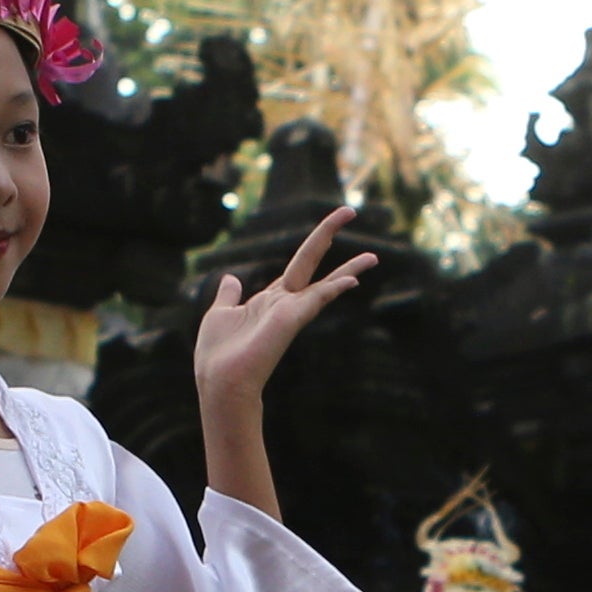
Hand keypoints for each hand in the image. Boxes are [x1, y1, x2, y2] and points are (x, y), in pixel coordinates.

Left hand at [188, 205, 373, 419]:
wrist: (220, 382)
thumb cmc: (218, 355)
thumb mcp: (220, 313)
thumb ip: (229, 295)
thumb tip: (231, 278)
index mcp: (270, 299)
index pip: (299, 266)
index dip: (315, 245)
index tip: (330, 228)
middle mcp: (285, 303)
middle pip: (312, 262)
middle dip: (329, 234)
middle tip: (351, 209)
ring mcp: (290, 311)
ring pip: (325, 283)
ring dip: (349, 269)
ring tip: (373, 256)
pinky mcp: (291, 320)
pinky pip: (318, 299)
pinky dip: (335, 288)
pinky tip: (352, 279)